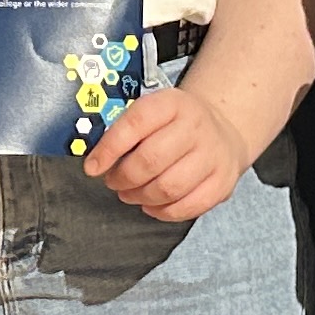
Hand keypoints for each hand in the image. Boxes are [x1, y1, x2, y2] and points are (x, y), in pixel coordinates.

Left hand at [83, 83, 252, 221]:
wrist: (222, 130)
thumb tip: (95, 159)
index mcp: (172, 103)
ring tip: (130, 193)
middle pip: (151, 160)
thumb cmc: (176, 125)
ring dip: (140, 196)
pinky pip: (187, 207)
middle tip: (113, 182)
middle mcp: (196, 126)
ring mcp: (213, 155)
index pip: (136, 123)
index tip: (92, 166)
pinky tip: (152, 204)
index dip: (109, 148)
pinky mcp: (222, 183)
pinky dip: (162, 211)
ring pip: (168, 188)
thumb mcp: (154, 111)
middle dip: (123, 177)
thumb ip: (126, 129)